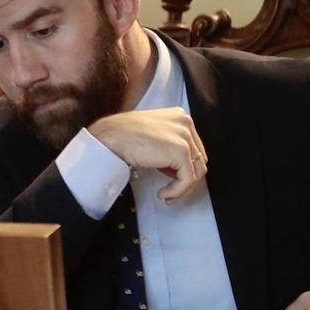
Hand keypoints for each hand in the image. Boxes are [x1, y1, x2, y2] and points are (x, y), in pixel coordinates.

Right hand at [87, 108, 206, 202]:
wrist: (110, 137)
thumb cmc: (122, 135)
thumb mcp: (152, 135)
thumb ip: (167, 144)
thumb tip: (176, 168)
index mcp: (179, 116)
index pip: (194, 147)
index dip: (185, 166)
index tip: (172, 178)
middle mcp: (185, 123)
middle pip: (199, 159)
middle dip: (185, 178)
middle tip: (171, 189)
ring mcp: (184, 136)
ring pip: (197, 171)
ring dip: (182, 187)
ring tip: (167, 194)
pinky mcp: (181, 151)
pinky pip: (187, 179)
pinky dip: (177, 191)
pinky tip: (163, 193)